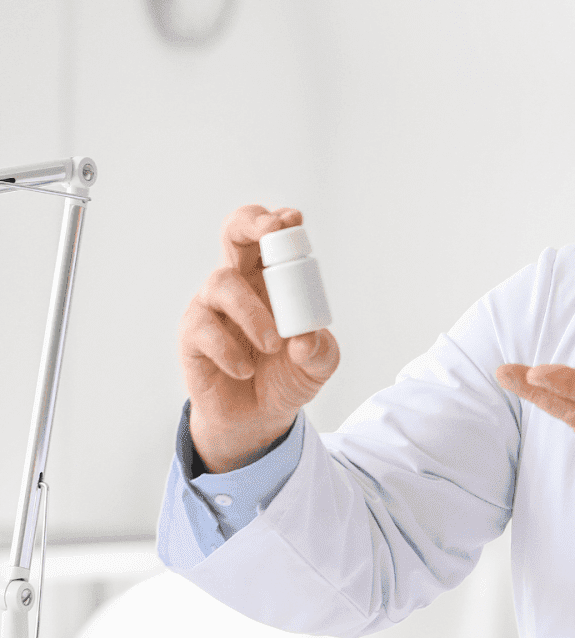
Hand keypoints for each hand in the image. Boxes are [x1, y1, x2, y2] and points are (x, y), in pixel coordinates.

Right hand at [179, 205, 339, 471]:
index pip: (271, 236)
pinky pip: (204, 329)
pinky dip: (230, 350)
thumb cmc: (288, 376)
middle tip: (272, 231)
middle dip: (250, 223)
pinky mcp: (192, 336)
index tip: (292, 220)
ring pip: (221, 283)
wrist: (259, 418)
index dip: (278, 222)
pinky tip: (245, 370)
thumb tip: (304, 340)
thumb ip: (318, 351)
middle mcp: (240, 283)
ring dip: (252, 312)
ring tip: (273, 346)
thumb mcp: (317, 365)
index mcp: (273, 279)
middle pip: (233, 232)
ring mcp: (212, 306)